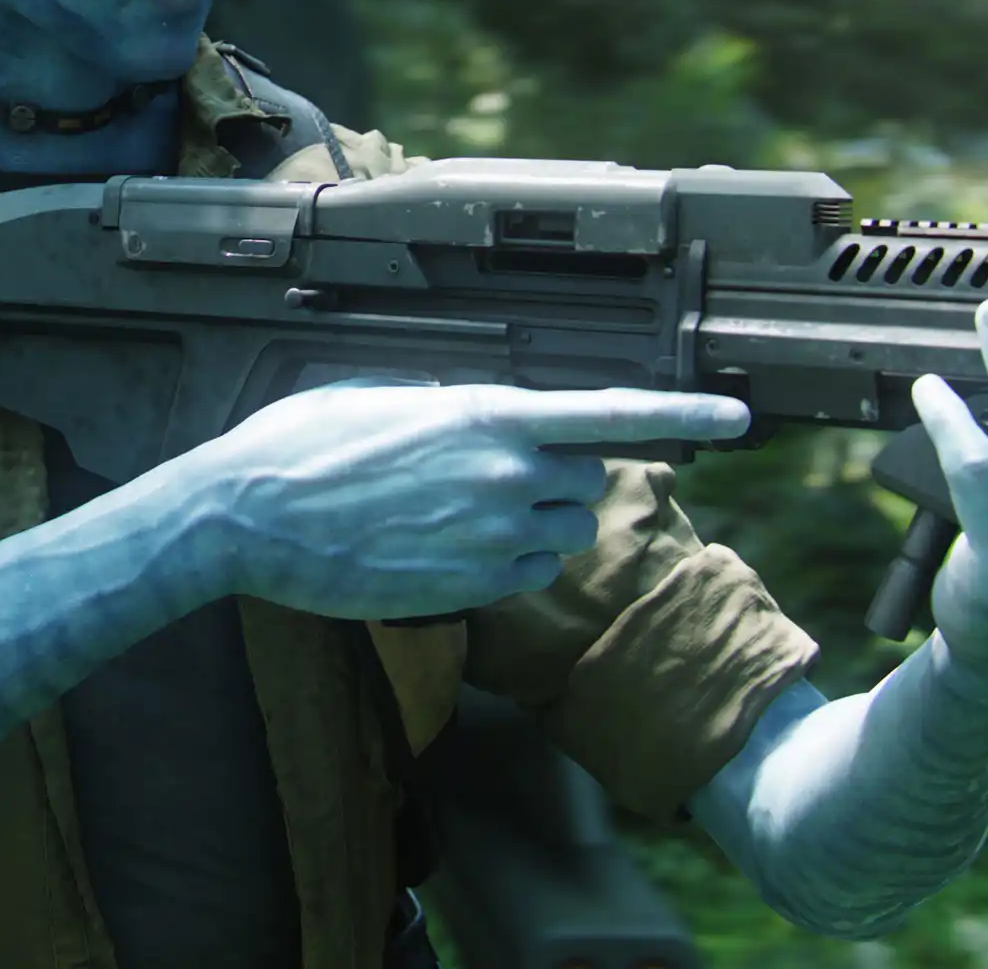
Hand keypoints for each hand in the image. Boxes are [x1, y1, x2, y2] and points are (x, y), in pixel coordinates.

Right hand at [177, 380, 748, 621]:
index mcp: (484, 414)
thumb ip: (449, 405)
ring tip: (450, 514)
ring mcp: (488, 539)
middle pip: (582, 480)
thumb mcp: (379, 397)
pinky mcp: (467, 590)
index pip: (609, 413)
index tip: (740, 418)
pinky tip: (438, 549)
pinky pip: (524, 578)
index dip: (685, 415)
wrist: (246, 517)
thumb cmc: (299, 446)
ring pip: (559, 534)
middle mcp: (502, 475)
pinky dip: (500, 567)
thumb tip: (472, 416)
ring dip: (527, 525)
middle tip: (483, 475)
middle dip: (549, 477)